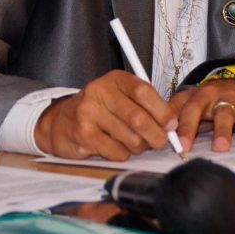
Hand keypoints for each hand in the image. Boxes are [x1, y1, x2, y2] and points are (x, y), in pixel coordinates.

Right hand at [33, 70, 176, 160]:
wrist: (61, 121)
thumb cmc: (99, 109)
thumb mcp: (121, 97)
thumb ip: (145, 105)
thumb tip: (173, 124)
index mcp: (115, 79)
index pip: (143, 91)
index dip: (162, 110)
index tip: (172, 124)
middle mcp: (100, 91)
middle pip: (138, 118)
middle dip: (156, 135)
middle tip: (160, 142)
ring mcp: (88, 112)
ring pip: (129, 138)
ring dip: (139, 147)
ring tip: (135, 144)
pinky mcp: (82, 134)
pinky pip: (116, 151)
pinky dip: (123, 154)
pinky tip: (116, 148)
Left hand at [169, 79, 234, 152]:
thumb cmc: (210, 101)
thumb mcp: (190, 104)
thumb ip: (176, 117)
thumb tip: (154, 137)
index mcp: (191, 96)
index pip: (177, 108)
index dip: (169, 123)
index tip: (164, 140)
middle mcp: (209, 95)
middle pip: (196, 109)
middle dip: (189, 127)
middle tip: (184, 146)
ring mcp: (229, 100)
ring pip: (225, 114)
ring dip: (222, 131)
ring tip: (221, 148)